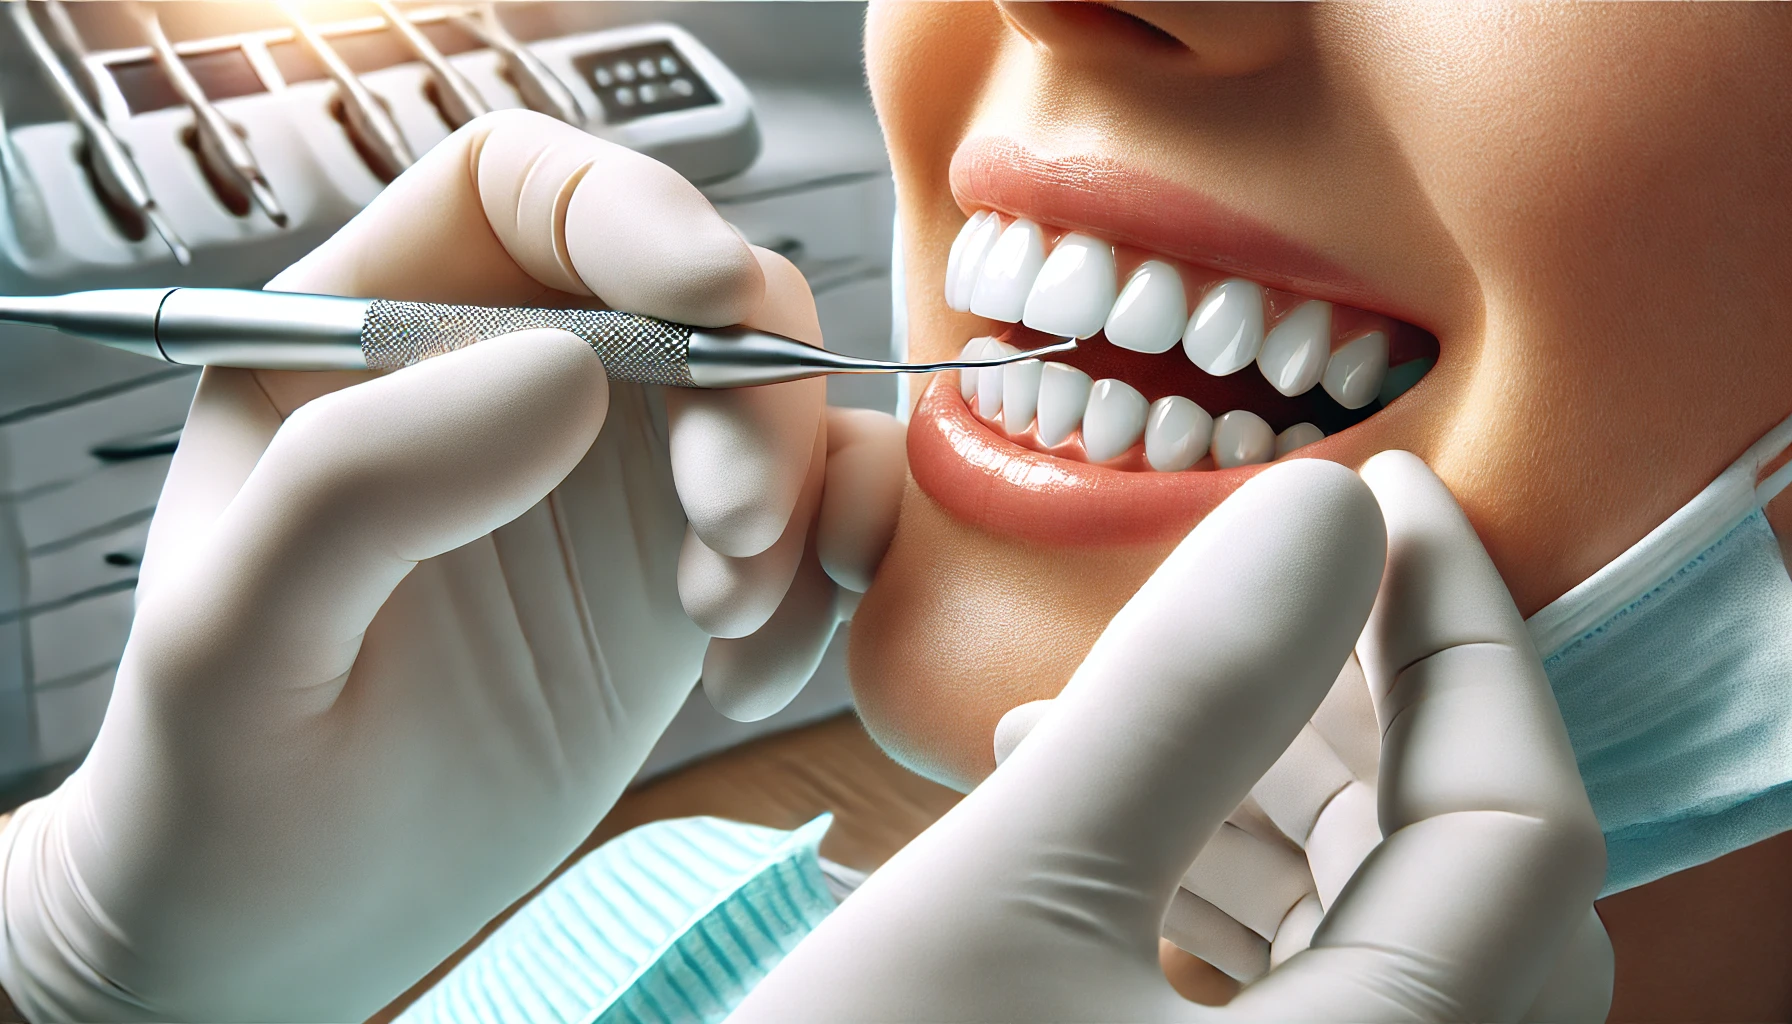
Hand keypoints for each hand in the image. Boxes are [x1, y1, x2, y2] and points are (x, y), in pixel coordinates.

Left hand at [0, 110, 902, 1020]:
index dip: (630, 210)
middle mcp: (507, 383)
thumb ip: (361, 480)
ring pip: (775, 404)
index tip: (702, 297)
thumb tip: (562, 368)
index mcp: (369, 335)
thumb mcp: (233, 634)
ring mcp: (606, 478)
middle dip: (748, 395)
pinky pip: (812, 520)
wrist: (292, 927)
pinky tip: (746, 674)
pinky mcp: (680, 570)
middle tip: (733, 528)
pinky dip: (827, 580)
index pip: (523, 192)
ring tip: (724, 619)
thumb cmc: (222, 779)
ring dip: (798, 498)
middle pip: (692, 291)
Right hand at [731, 454, 1607, 1021]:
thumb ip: (1185, 700)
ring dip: (1270, 793)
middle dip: (1357, 708)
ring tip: (1135, 699)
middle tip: (1263, 588)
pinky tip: (1083, 803)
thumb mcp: (1007, 898)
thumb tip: (1322, 512)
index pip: (1517, 828)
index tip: (1391, 492)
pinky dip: (1205, 883)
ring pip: (1369, 939)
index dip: (1466, 633)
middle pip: (1456, 886)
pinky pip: (1282, 994)